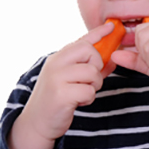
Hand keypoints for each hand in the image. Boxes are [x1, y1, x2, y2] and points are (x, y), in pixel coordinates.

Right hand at [8, 22, 114, 148]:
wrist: (37, 122)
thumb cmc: (57, 99)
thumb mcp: (72, 79)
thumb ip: (90, 68)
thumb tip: (112, 59)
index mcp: (58, 58)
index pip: (81, 40)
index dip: (98, 32)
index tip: (111, 26)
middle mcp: (55, 63)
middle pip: (90, 52)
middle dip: (97, 66)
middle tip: (87, 80)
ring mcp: (56, 77)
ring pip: (93, 73)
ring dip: (93, 86)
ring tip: (80, 93)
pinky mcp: (61, 94)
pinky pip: (89, 91)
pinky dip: (88, 99)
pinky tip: (76, 102)